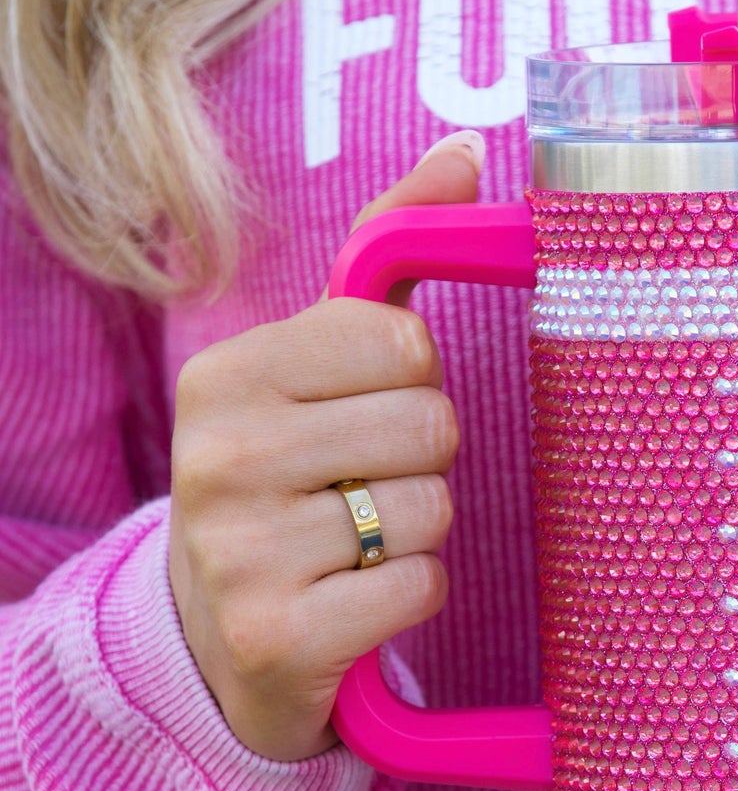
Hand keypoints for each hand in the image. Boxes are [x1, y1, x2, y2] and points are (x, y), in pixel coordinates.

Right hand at [169, 131, 484, 760]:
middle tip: (370, 485)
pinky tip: (360, 597)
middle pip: (427, 425)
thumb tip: (467, 153)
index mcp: (229, 374)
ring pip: (430, 511)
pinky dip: (412, 594)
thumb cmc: (292, 478)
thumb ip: (386, 254)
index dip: (413, 382)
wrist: (217, 636)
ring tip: (361, 542)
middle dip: (424, 460)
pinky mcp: (277, 636)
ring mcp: (240, 553)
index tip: (369, 411)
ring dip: (422, 532)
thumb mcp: (317, 365)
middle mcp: (218, 455)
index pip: (399, 342)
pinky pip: (419, 588)